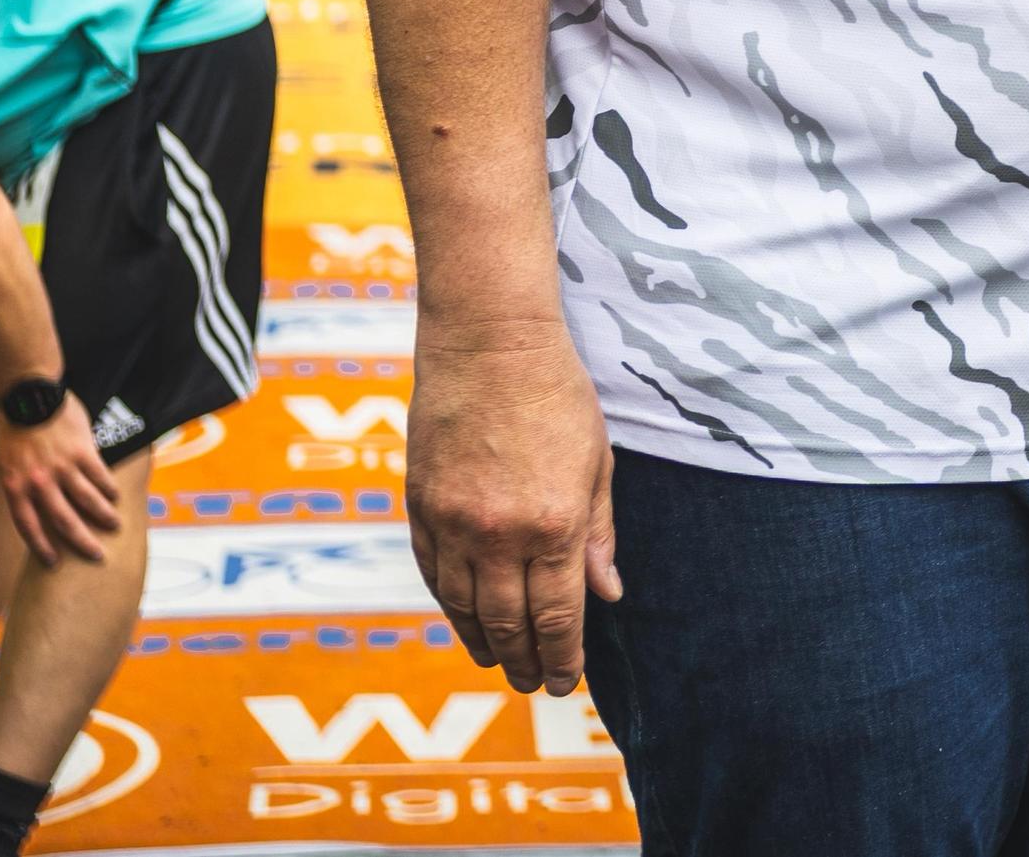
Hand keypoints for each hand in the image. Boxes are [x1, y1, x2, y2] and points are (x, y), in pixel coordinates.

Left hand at [0, 395, 123, 563]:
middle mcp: (38, 481)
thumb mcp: (6, 463)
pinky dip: (108, 488)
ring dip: (102, 515)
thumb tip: (35, 506)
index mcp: (15, 486)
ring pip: (87, 499)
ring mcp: (62, 466)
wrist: (30, 396)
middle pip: (63, 519)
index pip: (28, 526)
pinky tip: (115, 495)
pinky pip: (99, 475)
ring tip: (113, 525)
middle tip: (96, 555)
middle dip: (81, 541)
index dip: (41, 546)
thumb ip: (20, 485)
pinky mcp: (82, 450)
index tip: (54, 562)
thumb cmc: (15, 430)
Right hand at [408, 322, 618, 695]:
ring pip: (465, 608)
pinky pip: (434, 575)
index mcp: (555, 524)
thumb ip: (598, 533)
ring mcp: (454, 524)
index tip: (568, 681)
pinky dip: (450, 606)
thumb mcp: (597, 462)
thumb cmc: (556, 396)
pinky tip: (465, 620)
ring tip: (501, 663)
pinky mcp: (421, 509)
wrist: (488, 345)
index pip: (559, 615)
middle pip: (510, 622)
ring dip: (484, 643)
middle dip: (526, 661)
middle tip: (536, 683)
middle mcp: (500, 534)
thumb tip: (608, 594)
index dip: (564, 656)